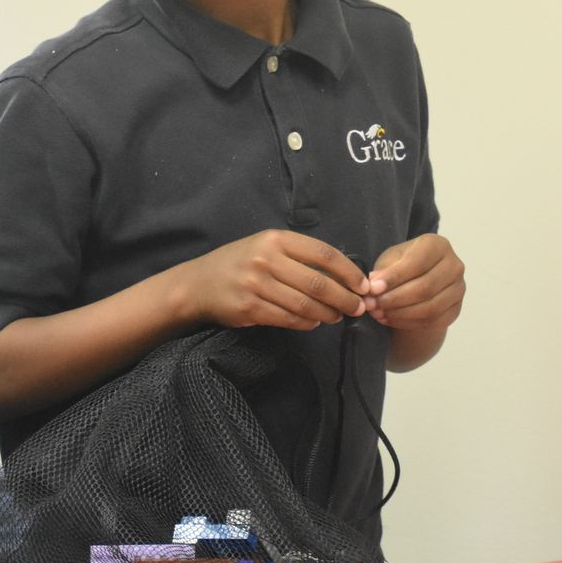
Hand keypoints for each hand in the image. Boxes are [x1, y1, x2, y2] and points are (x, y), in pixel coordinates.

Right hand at [179, 230, 367, 330]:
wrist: (198, 284)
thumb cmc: (239, 263)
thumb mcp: (265, 247)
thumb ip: (298, 257)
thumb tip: (341, 277)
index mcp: (276, 239)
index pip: (323, 254)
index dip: (348, 271)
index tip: (363, 285)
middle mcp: (267, 259)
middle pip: (318, 283)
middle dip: (344, 298)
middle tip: (358, 308)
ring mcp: (257, 284)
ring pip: (305, 304)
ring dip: (328, 314)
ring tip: (338, 316)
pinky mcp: (250, 308)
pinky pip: (289, 318)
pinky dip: (307, 323)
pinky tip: (314, 322)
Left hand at [363, 234, 464, 331]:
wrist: (420, 282)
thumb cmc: (404, 265)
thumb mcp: (391, 260)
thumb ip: (384, 270)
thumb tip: (373, 285)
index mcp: (437, 245)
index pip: (417, 262)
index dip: (394, 277)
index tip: (373, 288)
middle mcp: (454, 265)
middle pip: (425, 287)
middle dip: (395, 299)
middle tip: (372, 305)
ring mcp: (458, 289)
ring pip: (430, 307)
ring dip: (400, 313)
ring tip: (378, 313)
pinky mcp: (455, 309)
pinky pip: (433, 321)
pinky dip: (408, 323)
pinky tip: (391, 319)